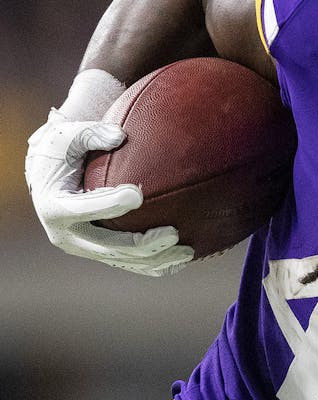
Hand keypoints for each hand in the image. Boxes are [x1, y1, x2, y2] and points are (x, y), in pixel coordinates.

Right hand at [25, 109, 192, 276]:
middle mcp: (66, 235)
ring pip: (122, 261)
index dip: (108, 204)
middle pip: (108, 247)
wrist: (48, 178)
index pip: (81, 209)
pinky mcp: (98, 253)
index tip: (137, 194)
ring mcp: (83, 248)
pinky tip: (179, 261)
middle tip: (174, 233)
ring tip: (187, 251)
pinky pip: (128, 265)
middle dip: (142, 244)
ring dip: (156, 260)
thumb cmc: (60, 152)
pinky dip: (153, 266)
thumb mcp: (65, 137)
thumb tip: (119, 136)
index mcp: (54, 207)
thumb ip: (91, 134)